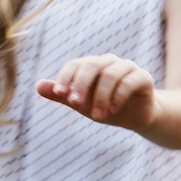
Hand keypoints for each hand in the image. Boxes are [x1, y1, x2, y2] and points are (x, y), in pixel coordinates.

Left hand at [38, 55, 156, 130]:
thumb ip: (61, 95)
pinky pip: (128, 82)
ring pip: (110, 74)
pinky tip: (112, 111)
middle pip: (92, 65)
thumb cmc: (104, 107)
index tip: (60, 94)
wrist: (134, 118)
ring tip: (98, 116)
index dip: (66, 77)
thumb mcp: (81, 104)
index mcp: (92, 65)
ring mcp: (127, 68)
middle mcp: (109, 62)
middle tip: (76, 104)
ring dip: (101, 97)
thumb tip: (38, 86)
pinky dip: (118, 97)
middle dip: (81, 84)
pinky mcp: (143, 77)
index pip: (75, 64)